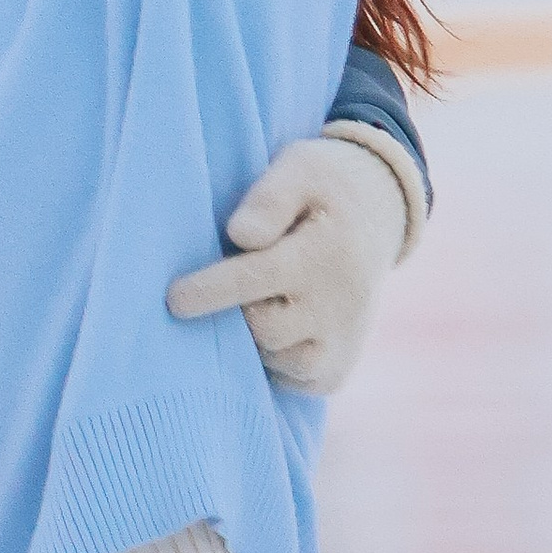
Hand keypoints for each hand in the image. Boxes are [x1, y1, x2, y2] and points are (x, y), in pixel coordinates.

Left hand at [167, 133, 418, 395]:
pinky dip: (276, 365)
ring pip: (281, 361)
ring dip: (256, 340)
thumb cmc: (322, 187)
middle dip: (234, 311)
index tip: (174, 299)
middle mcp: (340, 304)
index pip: (257, 279)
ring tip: (252, 304)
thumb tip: (240, 234)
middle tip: (222, 288)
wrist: (377, 214)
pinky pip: (296, 383)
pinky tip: (271, 331)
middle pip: (264, 328)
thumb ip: (269, 198)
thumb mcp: (299, 169)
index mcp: (323, 253)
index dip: (211, 291)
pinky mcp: (339, 368)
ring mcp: (344, 341)